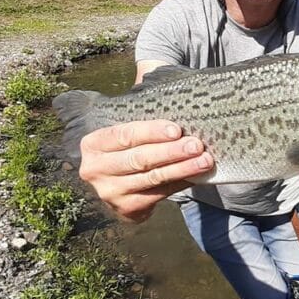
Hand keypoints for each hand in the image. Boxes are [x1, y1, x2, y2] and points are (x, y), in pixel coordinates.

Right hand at [78, 119, 213, 221]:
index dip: (151, 132)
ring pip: (152, 178)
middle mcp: (95, 169)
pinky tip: (196, 175)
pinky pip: (159, 194)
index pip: (124, 134)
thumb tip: (173, 89)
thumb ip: (142, 114)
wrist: (121, 184)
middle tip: (197, 144)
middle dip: (171, 152)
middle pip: (139, 159)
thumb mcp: (127, 131)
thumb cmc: (131, 147)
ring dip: (182, 168)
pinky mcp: (126, 209)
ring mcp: (109, 192)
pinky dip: (180, 182)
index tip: (176, 129)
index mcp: (94, 143)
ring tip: (204, 160)